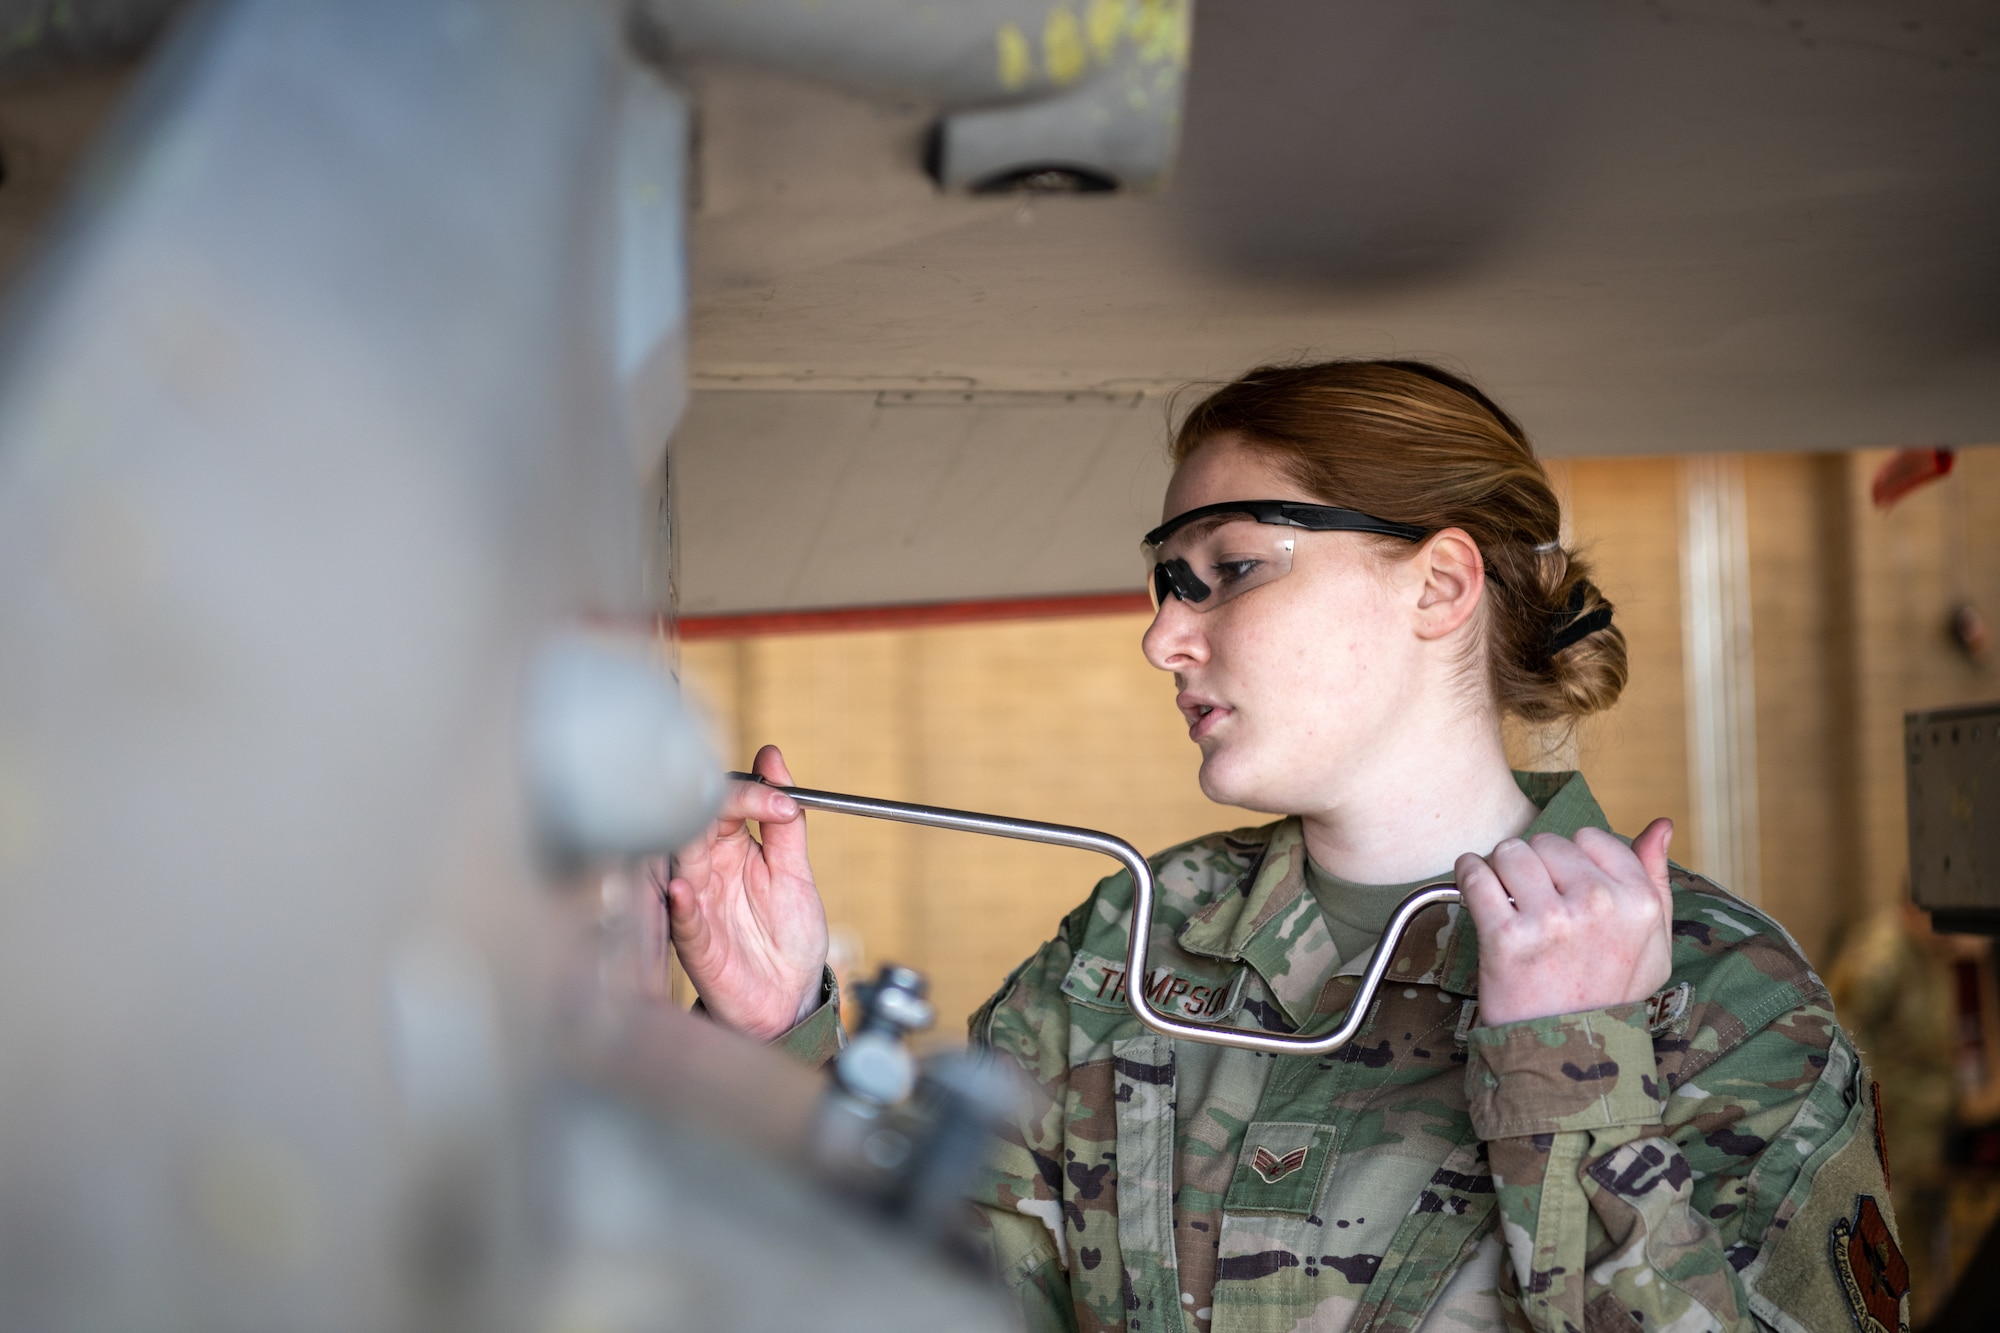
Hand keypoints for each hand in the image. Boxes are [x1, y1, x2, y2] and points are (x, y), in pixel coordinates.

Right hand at [652, 745, 828, 1040]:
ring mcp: (696, 907)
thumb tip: (772, 759)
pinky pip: (681, 923)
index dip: (752, 794)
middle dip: (720, 806)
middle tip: (754, 801)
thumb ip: (785, 821)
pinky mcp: (696, 946)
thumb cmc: (787, 936)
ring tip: (704, 825)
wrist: (791, 996)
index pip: (723, 804)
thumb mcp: (795, 871)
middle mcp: (707, 872)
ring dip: (689, 844)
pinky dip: (681, 907)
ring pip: (678, 865)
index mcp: (730, 849)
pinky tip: (684, 892)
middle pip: (695, 824)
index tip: (784, 802)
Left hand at [1455, 819, 1674, 1027]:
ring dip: (1500, 871)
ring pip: (1509, 852)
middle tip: (1534, 903)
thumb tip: (1661, 825)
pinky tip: (1476, 893)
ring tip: (1509, 903)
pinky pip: (1474, 874)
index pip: (1590, 838)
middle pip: (1546, 842)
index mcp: (1638, 902)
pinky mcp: (1507, 937)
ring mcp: (1552, 920)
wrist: (1567, 1052)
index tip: (1564, 889)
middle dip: (1534, 866)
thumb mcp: (1654, 945)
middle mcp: (1599, 904)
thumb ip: (1656, 880)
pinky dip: (1467, 875)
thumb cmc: (1608, 995)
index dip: (1570, 862)